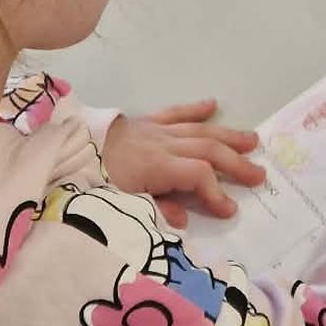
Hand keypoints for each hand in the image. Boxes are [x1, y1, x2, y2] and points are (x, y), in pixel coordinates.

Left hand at [100, 102, 264, 227]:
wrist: (66, 149)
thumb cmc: (92, 181)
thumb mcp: (121, 205)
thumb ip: (154, 211)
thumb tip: (183, 220)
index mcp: (156, 166)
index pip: (198, 175)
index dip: (216, 193)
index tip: (229, 211)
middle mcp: (162, 144)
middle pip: (207, 150)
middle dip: (235, 163)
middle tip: (259, 176)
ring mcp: (155, 129)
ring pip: (198, 130)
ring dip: (227, 135)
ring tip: (252, 141)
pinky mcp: (144, 121)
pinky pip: (174, 113)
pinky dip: (194, 109)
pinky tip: (213, 105)